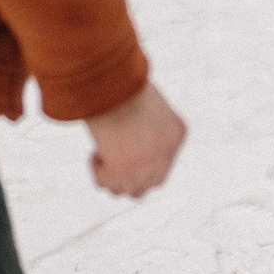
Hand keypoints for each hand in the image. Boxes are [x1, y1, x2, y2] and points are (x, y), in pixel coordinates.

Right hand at [87, 81, 186, 198]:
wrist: (115, 83)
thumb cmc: (126, 84)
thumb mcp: (145, 104)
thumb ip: (146, 127)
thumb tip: (130, 148)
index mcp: (177, 133)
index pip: (163, 163)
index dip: (140, 164)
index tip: (125, 154)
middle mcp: (166, 154)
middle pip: (146, 185)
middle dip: (128, 177)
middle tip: (113, 158)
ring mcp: (146, 166)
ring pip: (126, 190)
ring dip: (112, 176)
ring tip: (103, 149)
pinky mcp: (123, 173)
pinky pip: (106, 185)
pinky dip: (97, 171)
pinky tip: (96, 150)